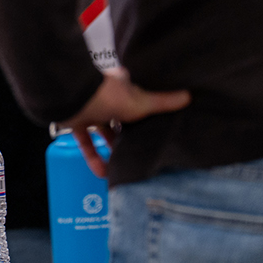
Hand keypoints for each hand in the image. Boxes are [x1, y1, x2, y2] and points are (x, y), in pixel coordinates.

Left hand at [59, 70, 192, 178]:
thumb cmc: (110, 96)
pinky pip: (86, 142)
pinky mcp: (76, 122)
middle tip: (139, 153)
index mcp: (124, 89)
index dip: (145, 116)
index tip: (153, 132)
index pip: (137, 103)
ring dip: (111, 150)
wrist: (74, 96)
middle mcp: (107, 100)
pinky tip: (101, 173)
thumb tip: (189, 96)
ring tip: (123, 166)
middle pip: (120, 121)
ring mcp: (91, 111)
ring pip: (103, 133)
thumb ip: (163, 103)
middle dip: (128, 137)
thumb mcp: (142, 102)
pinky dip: (93, 157)